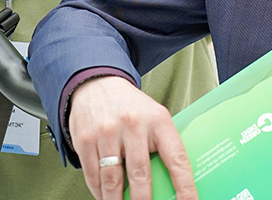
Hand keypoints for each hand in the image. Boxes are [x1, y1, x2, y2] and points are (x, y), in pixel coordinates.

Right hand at [69, 76, 195, 199]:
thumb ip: (163, 146)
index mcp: (158, 121)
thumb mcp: (154, 118)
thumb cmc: (132, 108)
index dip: (185, 187)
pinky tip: (106, 198)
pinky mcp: (86, 140)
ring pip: (113, 181)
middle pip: (140, 176)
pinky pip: (93, 176)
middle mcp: (133, 125)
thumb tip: (173, 185)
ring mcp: (107, 132)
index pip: (176, 160)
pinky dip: (100, 193)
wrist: (97, 83)